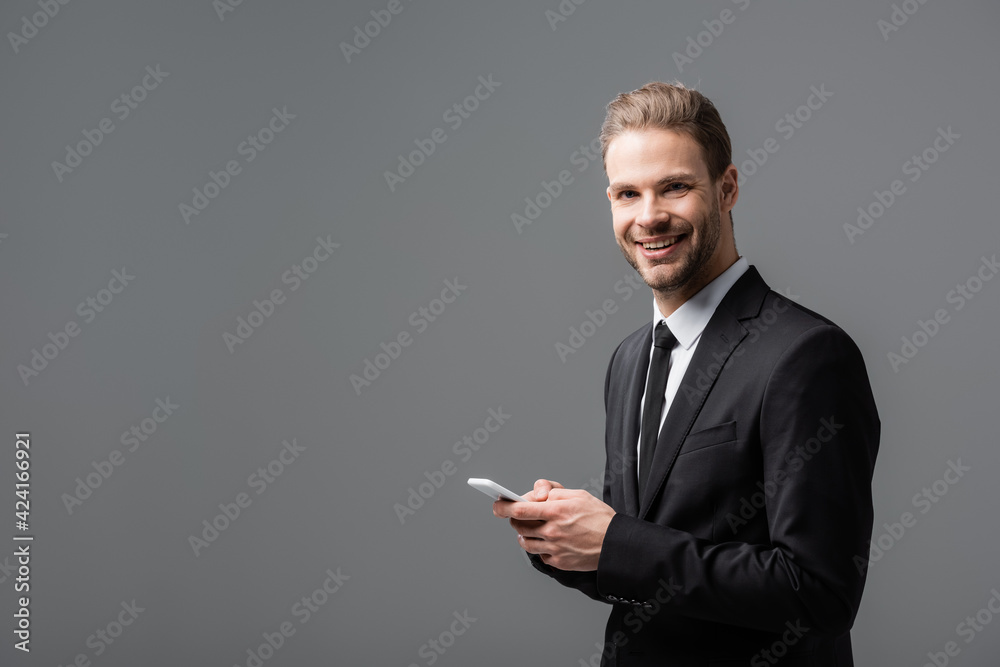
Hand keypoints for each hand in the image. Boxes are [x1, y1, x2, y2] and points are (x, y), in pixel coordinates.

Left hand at [493, 479, 615, 570]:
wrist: (617, 545)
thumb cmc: (599, 518)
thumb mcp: (578, 495)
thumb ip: (553, 493)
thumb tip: (534, 496)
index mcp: (556, 511)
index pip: (520, 509)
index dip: (503, 507)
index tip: (497, 505)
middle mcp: (553, 531)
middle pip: (519, 526)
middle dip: (516, 519)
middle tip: (521, 516)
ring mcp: (555, 548)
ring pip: (525, 543)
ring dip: (524, 535)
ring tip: (533, 529)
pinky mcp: (559, 562)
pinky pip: (539, 555)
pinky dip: (540, 547)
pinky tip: (549, 541)